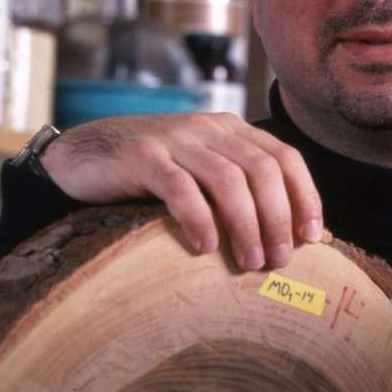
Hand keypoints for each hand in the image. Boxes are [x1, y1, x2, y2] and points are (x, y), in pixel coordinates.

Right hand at [40, 112, 323, 270]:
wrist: (79, 157)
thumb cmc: (148, 177)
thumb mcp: (200, 174)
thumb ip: (238, 191)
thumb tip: (290, 238)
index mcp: (230, 129)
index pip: (284, 156)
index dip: (304, 196)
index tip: (312, 238)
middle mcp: (207, 128)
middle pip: (262, 170)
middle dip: (278, 218)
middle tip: (279, 261)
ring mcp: (174, 139)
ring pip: (227, 179)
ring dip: (245, 225)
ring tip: (249, 263)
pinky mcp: (141, 156)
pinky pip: (180, 188)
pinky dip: (198, 219)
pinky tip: (204, 247)